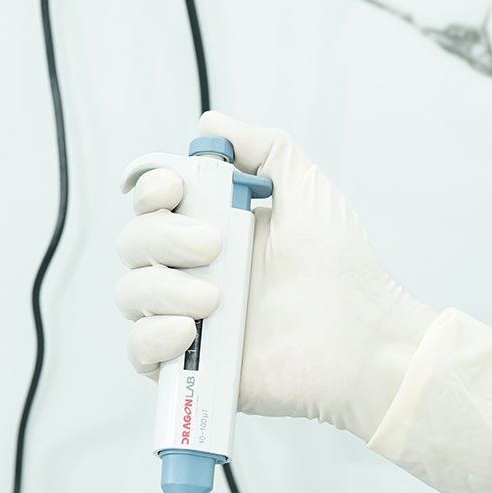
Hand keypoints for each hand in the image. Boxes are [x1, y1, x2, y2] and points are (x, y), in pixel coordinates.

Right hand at [115, 113, 491, 492]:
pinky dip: (153, 337)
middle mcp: (194, 272)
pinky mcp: (193, 366)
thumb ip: (263, 148)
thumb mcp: (305, 189)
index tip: (176, 189)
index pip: (151, 203)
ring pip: (130, 294)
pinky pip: (139, 350)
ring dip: (161, 288)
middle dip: (162, 236)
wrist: (361, 339)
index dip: (151, 189)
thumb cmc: (342, 270)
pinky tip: (190, 331)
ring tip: (213, 298)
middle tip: (214, 246)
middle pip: (133, 243)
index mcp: (213, 229)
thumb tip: (211, 125)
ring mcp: (190, 319)